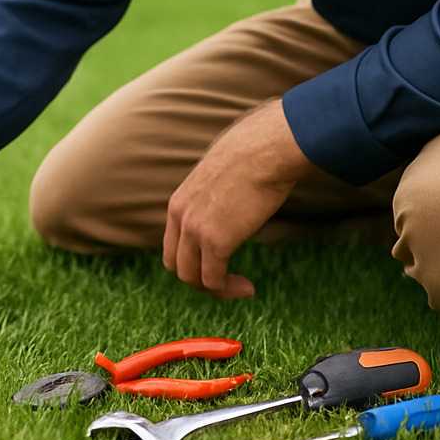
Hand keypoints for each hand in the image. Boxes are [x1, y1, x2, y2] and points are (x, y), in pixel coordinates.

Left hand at [163, 98, 313, 300]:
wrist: (267, 149)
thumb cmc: (254, 153)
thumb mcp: (222, 171)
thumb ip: (218, 189)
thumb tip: (234, 193)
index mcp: (180, 200)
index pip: (173, 242)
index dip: (192, 258)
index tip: (219, 262)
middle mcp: (180, 216)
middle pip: (176, 264)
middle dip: (199, 278)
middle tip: (227, 281)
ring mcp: (195, 230)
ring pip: (192, 277)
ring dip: (216, 289)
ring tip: (242, 289)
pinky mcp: (216, 242)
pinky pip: (214, 280)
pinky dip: (228, 290)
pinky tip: (248, 288)